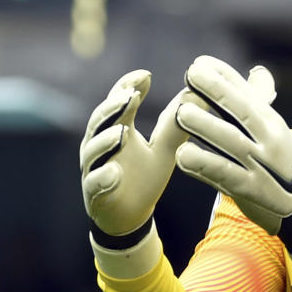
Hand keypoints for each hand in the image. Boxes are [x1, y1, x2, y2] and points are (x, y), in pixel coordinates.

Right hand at [79, 70, 187, 242]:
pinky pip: (95, 183)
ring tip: (122, 132)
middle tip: (131, 96)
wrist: (131, 216)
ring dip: (106, 140)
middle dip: (114, 107)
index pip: (118, 101)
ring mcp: (94, 167)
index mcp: (117, 128)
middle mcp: (100, 143)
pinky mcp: (94, 192)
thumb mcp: (165, 149)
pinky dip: (103, 178)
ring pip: (94, 150)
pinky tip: (115, 173)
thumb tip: (197, 94)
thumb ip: (176, 125)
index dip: (128, 86)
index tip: (145, 75)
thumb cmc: (145, 177)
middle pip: (100, 120)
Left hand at [174, 56, 291, 235]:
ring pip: (232, 141)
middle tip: (191, 75)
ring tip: (181, 113)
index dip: (225, 76)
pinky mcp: (253, 189)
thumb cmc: (280, 164)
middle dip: (217, 91)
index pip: (248, 93)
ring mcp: (262, 164)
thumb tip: (257, 70)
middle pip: (243, 111)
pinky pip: (226, 174)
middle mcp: (270, 139)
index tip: (200, 63)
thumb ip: (259, 104)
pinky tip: (183, 155)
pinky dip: (204, 164)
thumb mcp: (276, 131)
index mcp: (272, 121)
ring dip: (207, 126)